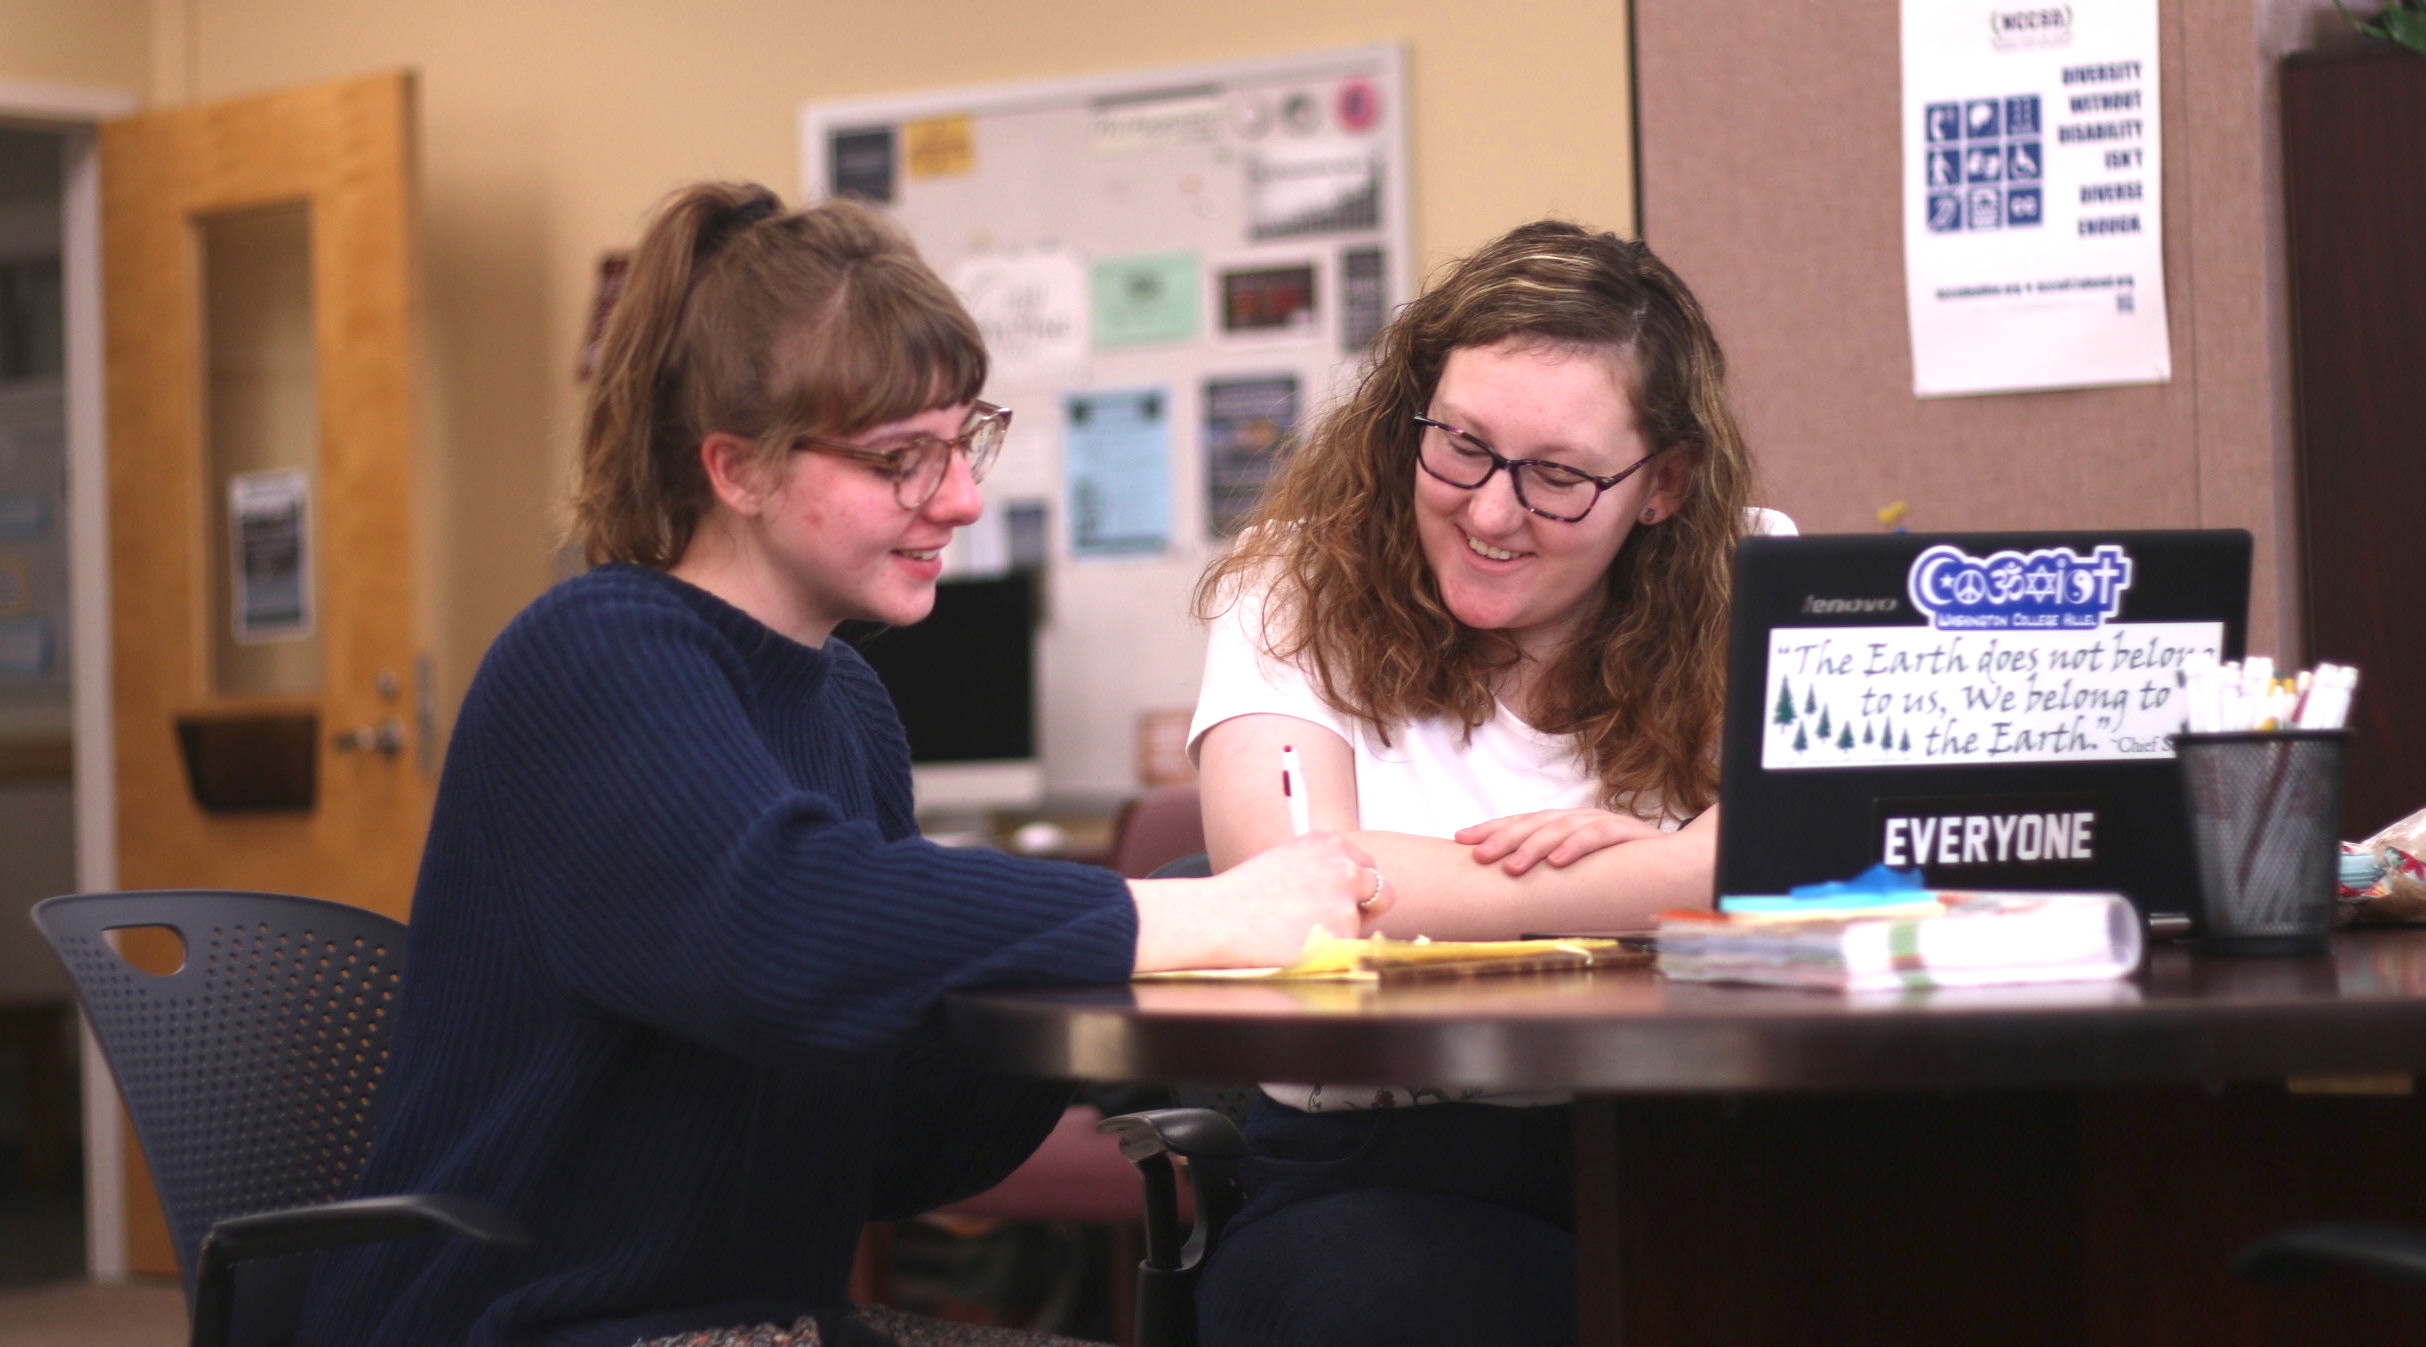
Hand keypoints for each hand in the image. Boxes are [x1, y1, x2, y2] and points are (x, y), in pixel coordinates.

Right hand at [1130, 832, 1384, 972]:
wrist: (1215, 918)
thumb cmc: (1243, 895)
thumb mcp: (1288, 861)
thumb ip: (1324, 868)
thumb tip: (1358, 890)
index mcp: (1330, 843)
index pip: (1368, 869)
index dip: (1355, 891)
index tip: (1332, 901)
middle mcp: (1344, 867)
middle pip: (1383, 894)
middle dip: (1365, 910)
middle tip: (1330, 923)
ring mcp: (1345, 902)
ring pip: (1361, 927)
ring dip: (1340, 934)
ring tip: (1296, 933)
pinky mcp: (1341, 936)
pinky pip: (1347, 952)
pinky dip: (1328, 955)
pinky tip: (1295, 945)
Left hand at [1454, 808, 1664, 875]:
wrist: (1671, 861)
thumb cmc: (1614, 869)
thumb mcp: (1574, 867)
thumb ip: (1545, 868)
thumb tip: (1503, 880)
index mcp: (1562, 823)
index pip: (1520, 821)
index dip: (1491, 829)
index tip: (1462, 840)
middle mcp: (1578, 817)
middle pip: (1534, 822)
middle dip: (1504, 838)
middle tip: (1480, 856)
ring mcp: (1601, 822)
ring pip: (1562, 828)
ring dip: (1535, 847)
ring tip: (1513, 867)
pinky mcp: (1626, 832)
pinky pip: (1598, 836)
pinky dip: (1576, 847)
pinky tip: (1558, 862)